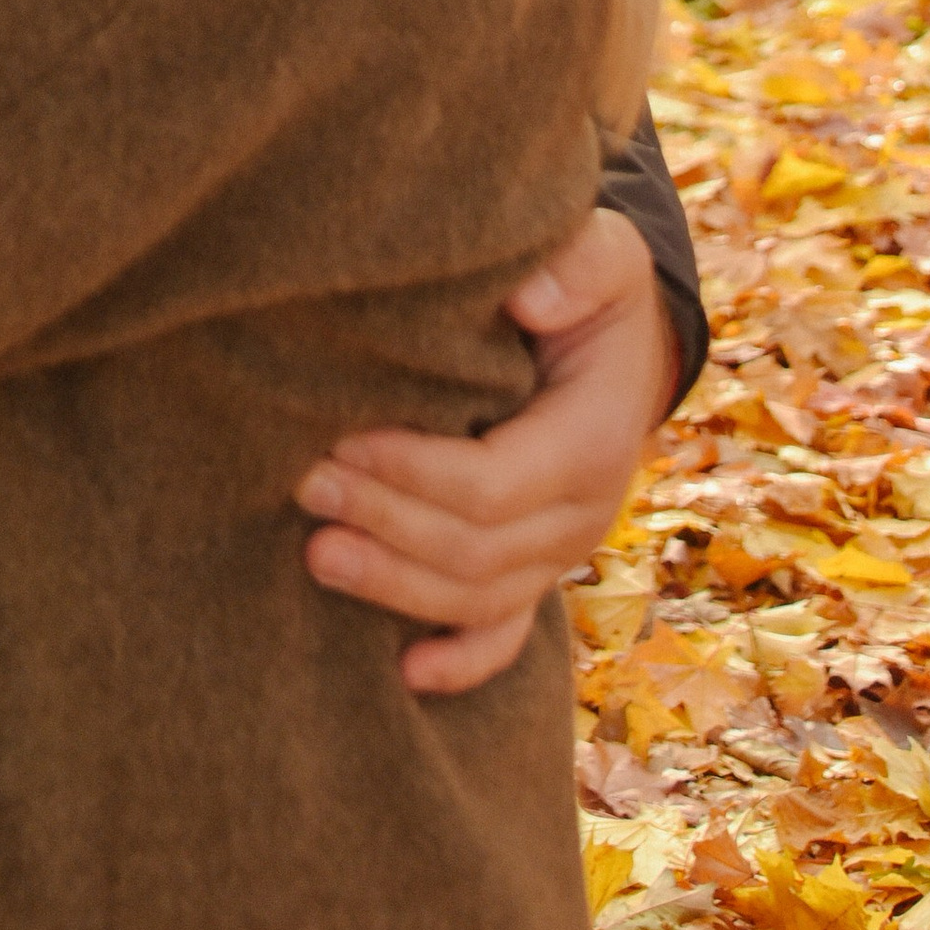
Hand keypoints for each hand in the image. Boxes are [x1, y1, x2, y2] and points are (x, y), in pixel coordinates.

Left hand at [293, 207, 678, 693]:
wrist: (626, 343)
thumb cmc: (593, 290)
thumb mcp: (605, 254)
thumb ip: (577, 267)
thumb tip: (529, 298)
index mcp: (594, 440)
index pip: (495, 484)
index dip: (413, 472)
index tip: (341, 438)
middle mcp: (585, 513)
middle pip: (476, 550)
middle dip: (385, 523)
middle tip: (302, 482)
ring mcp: (561, 552)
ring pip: (480, 600)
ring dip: (395, 587)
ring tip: (314, 554)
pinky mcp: (538, 568)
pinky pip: (507, 634)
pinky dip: (461, 661)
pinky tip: (405, 675)